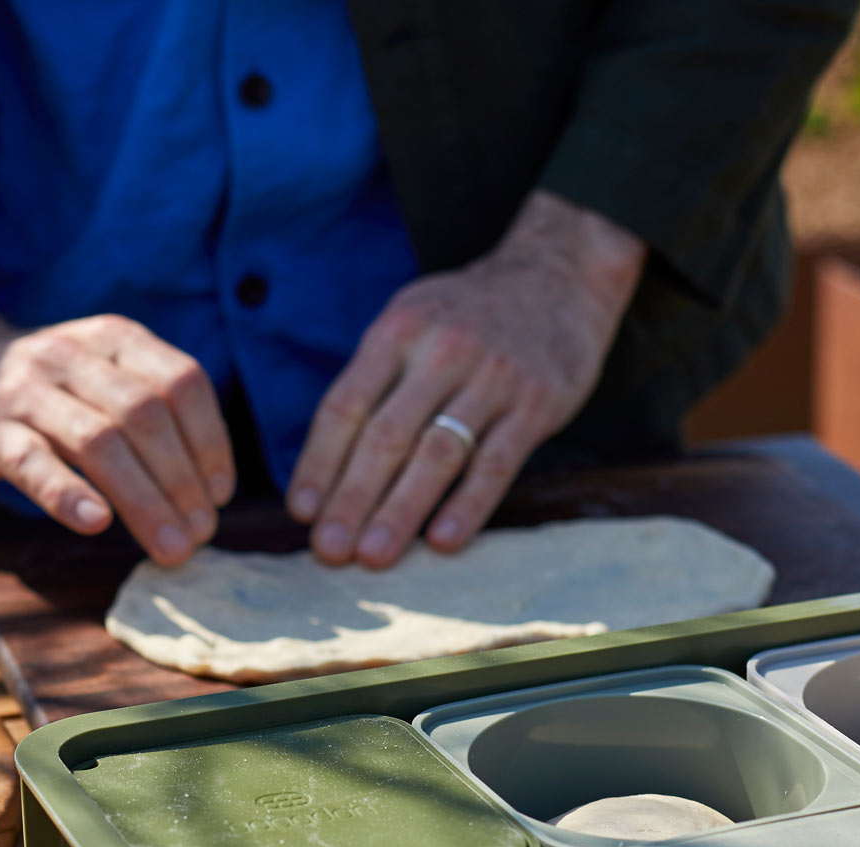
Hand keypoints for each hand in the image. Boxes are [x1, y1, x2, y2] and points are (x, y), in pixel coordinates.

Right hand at [0, 276, 233, 564]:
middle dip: (181, 480)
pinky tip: (96, 523)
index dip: (210, 441)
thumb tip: (209, 495)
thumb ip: (153, 415)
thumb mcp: (102, 379)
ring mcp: (26, 392)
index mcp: (113, 339)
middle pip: (144, 416)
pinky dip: (67, 494)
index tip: (219, 495)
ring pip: (98, 441)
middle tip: (200, 534)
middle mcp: (71, 357)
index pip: (181, 381)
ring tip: (169, 546)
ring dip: (143, 499)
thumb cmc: (48, 394)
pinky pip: (32, 462)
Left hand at [286, 190, 644, 567]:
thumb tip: (324, 463)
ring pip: (437, 454)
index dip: (319, 462)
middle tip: (329, 549)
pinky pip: (496, 463)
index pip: (346, 405)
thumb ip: (372, 380)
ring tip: (373, 555)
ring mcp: (492, 377)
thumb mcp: (410, 321)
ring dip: (400, 510)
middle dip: (351, 498)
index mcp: (398, 331)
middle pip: (385, 436)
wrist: (558, 277)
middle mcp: (441, 351)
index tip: (301, 510)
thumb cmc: (466, 315)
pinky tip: (442, 541)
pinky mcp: (536, 403)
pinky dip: (467, 505)